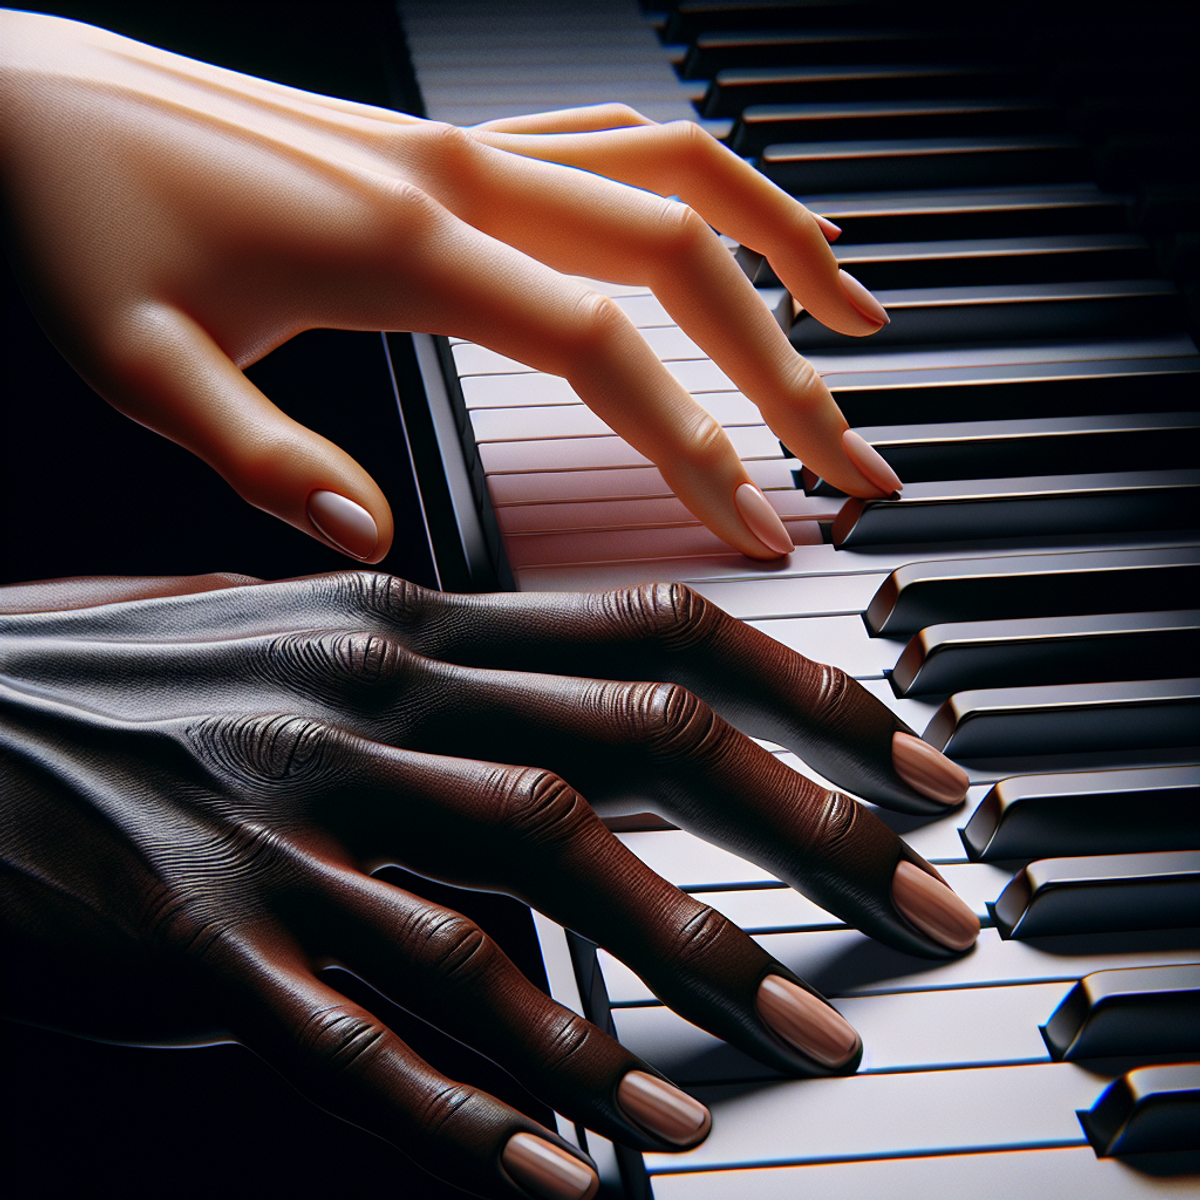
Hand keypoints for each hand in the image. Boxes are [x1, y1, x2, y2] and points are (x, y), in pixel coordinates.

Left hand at [0, 11, 896, 564]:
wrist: (25, 99)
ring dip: (780, 241)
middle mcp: (461, 174)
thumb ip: (259, 457)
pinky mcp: (451, 141)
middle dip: (786, 371)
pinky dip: (702, 184)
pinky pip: (614, 139)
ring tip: (857, 316)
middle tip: (857, 457)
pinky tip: (738, 226)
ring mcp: (465, 143)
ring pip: (674, 168)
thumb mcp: (138, 364)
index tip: (756, 520)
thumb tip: (370, 532)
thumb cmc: (77, 218)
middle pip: (682, 255)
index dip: (695, 439)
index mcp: (405, 239)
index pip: (604, 344)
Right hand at [1, 571, 974, 1198]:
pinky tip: (577, 1158)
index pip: (650, 631)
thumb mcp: (325, 630)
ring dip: (673, 980)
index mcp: (412, 617)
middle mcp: (368, 700)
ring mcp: (286, 815)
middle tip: (925, 911)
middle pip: (625, 757)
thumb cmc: (163, 674)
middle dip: (803, 834)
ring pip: (515, 898)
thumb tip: (610, 681)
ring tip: (798, 1048)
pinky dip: (483, 1097)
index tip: (908, 762)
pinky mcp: (201, 934)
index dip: (798, 688)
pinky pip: (366, 1031)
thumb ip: (466, 653)